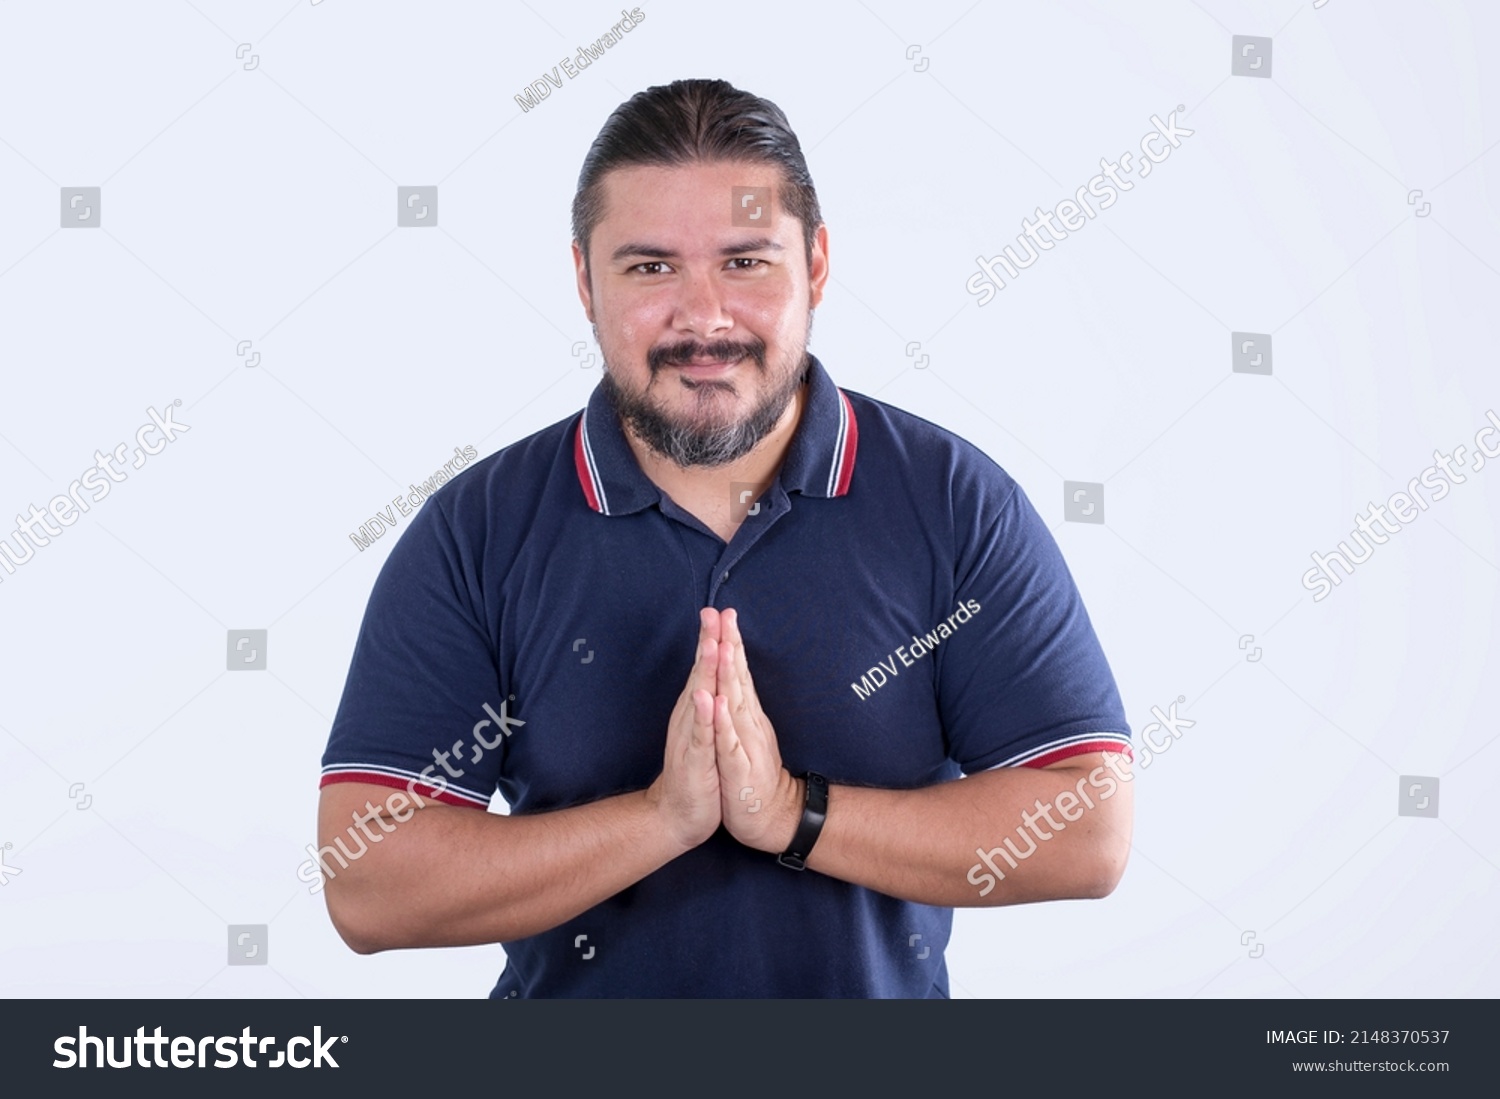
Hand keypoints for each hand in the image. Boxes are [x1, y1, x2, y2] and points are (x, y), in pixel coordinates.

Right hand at [645, 608, 722, 851]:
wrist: (679, 813)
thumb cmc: (698, 770)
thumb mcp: (706, 730)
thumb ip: (709, 702)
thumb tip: (712, 673)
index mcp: (698, 708)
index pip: (706, 668)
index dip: (714, 639)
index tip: (721, 611)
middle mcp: (691, 716)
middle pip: (701, 673)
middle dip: (708, 642)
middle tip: (712, 612)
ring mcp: (691, 736)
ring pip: (699, 698)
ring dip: (704, 671)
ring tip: (710, 644)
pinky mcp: (694, 760)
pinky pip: (699, 735)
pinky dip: (703, 716)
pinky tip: (706, 698)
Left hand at [712, 608, 802, 853]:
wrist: (768, 816)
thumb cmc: (749, 773)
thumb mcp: (742, 734)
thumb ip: (740, 704)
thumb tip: (736, 674)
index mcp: (744, 714)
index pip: (736, 672)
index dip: (730, 642)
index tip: (722, 611)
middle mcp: (747, 723)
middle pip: (738, 678)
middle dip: (730, 645)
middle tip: (724, 614)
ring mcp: (744, 744)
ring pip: (736, 704)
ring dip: (729, 675)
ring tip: (723, 646)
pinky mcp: (738, 768)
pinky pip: (729, 743)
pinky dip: (723, 723)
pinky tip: (717, 704)